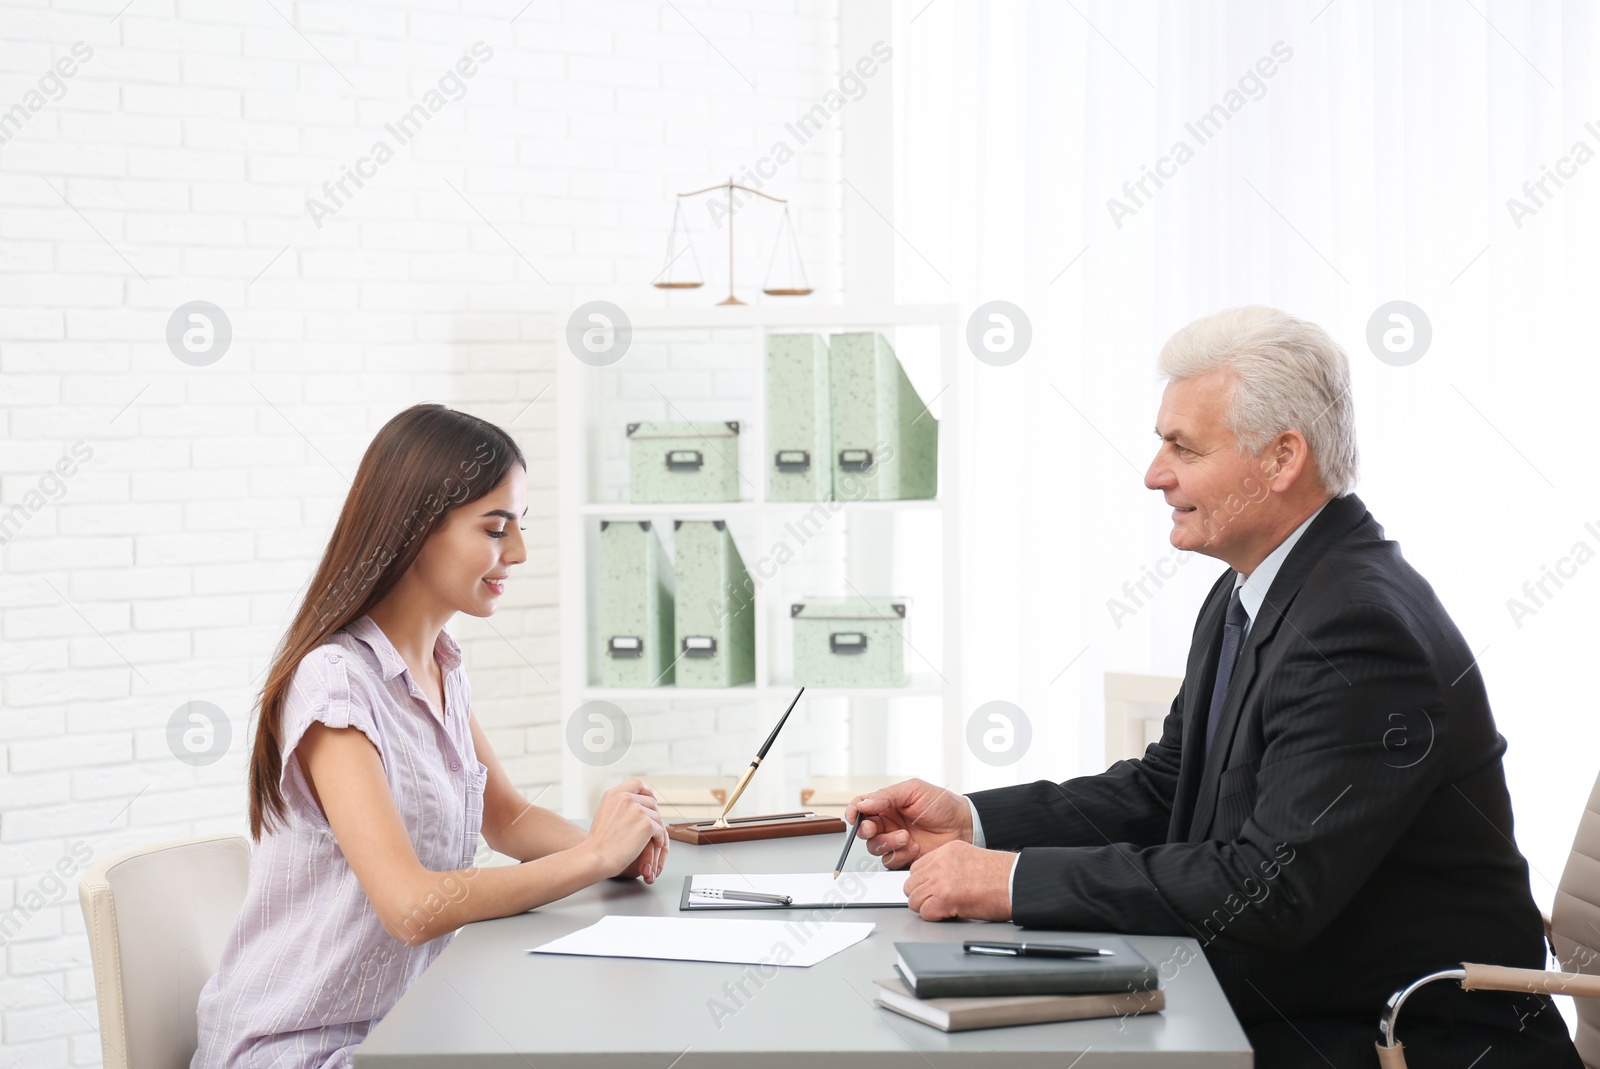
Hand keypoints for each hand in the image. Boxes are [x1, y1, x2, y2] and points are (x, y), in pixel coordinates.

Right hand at [584, 778, 666, 879]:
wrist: (595, 857)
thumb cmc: (598, 842)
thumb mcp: (604, 813)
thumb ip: (619, 805)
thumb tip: (637, 804)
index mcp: (614, 794)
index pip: (637, 783)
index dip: (647, 791)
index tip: (652, 798)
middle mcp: (626, 798)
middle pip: (650, 802)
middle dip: (652, 815)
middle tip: (652, 828)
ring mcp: (637, 810)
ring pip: (657, 817)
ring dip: (657, 828)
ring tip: (654, 839)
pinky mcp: (646, 824)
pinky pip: (660, 830)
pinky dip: (659, 838)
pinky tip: (656, 844)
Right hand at [844, 778, 972, 870]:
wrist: (963, 824)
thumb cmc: (941, 804)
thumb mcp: (913, 791)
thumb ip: (886, 796)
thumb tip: (863, 804)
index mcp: (887, 804)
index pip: (861, 807)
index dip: (853, 811)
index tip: (854, 816)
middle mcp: (888, 822)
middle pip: (863, 830)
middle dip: (867, 830)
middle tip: (875, 828)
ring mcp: (895, 840)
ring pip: (874, 847)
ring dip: (887, 843)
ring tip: (906, 837)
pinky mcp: (904, 856)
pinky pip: (890, 860)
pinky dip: (900, 855)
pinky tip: (915, 847)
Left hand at [903, 841, 1014, 920]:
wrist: (1016, 883)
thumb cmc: (1002, 875)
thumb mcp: (970, 859)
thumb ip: (949, 865)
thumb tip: (936, 881)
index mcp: (947, 850)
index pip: (917, 868)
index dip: (923, 883)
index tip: (931, 890)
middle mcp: (941, 862)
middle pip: (911, 883)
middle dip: (921, 896)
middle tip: (935, 903)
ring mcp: (940, 879)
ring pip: (914, 899)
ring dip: (926, 907)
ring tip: (943, 909)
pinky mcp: (944, 898)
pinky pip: (925, 912)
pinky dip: (935, 917)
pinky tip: (949, 914)